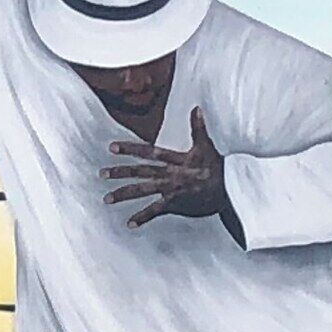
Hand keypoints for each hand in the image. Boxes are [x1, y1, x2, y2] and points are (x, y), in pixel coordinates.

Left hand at [105, 106, 228, 229]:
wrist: (229, 190)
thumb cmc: (219, 168)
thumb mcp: (207, 146)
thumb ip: (198, 128)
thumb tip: (197, 107)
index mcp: (175, 159)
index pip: (148, 152)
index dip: (129, 148)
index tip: (111, 147)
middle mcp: (169, 174)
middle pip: (140, 171)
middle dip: (120, 172)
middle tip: (101, 173)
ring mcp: (171, 190)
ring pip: (143, 191)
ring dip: (124, 194)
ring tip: (107, 198)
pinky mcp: (175, 204)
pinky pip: (155, 211)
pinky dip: (142, 217)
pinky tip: (129, 223)